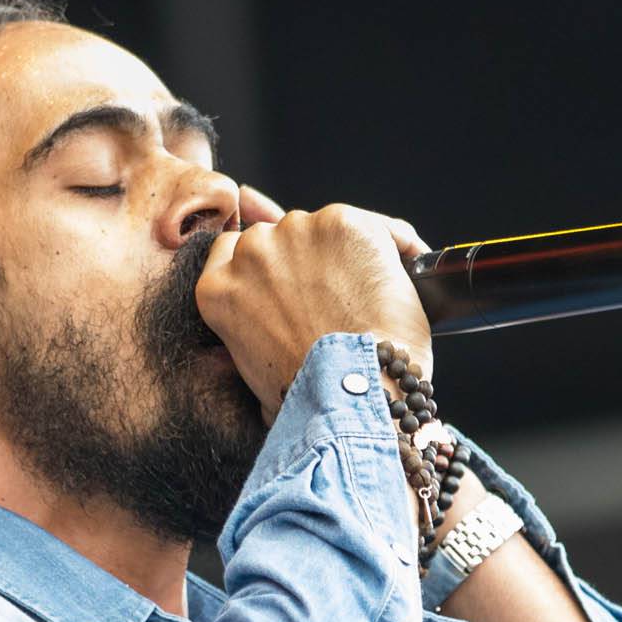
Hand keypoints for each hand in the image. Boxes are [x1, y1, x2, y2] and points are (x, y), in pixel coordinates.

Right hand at [199, 192, 435, 421]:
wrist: (351, 393)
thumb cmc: (311, 396)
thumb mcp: (254, 374)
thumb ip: (252, 337)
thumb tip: (267, 333)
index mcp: (219, 287)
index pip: (234, 250)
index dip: (268, 267)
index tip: (290, 282)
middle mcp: (251, 250)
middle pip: (280, 235)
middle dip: (305, 260)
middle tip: (335, 298)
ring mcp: (297, 232)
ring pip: (326, 228)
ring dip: (345, 253)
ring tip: (369, 295)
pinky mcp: (343, 224)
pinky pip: (378, 228)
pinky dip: (396, 248)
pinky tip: (403, 276)